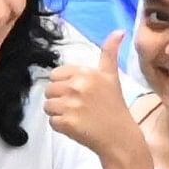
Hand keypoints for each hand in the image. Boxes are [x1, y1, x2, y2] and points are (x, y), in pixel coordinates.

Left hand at [42, 33, 153, 168]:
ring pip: (48, 106)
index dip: (65, 85)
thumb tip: (119, 30)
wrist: (120, 138)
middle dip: (61, 99)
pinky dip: (61, 127)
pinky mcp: (66, 123)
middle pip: (49, 90)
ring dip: (59, 113)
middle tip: (80, 107)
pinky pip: (52, 122)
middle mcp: (78, 86)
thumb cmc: (114, 106)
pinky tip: (77, 127)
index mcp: (87, 73)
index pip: (56, 75)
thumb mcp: (111, 77)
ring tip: (78, 117)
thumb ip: (110, 53)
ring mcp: (71, 105)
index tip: (80, 93)